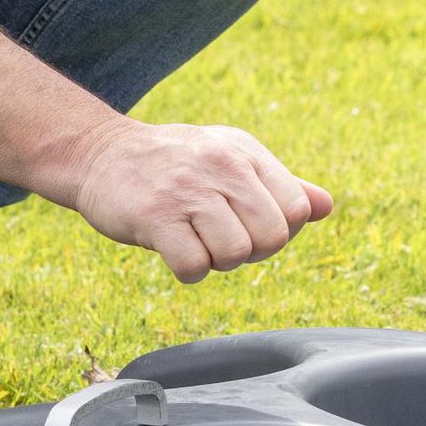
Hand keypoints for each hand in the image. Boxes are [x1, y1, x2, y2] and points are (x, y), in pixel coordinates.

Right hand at [65, 119, 333, 282]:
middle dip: (251, 253)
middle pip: (271, 238)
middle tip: (221, 240)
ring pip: (235, 255)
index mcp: (245, 153)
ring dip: (217, 263)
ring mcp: (187, 191)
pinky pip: (193, 267)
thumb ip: (279, 184)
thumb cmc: (175, 163)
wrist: (100, 153)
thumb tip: (325, 206)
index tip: (248, 227)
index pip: (295, 209)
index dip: (277, 232)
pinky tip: (173, 250)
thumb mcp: (230, 158)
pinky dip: (188, 272)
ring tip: (195, 242)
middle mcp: (221, 167)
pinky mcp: (154, 217)